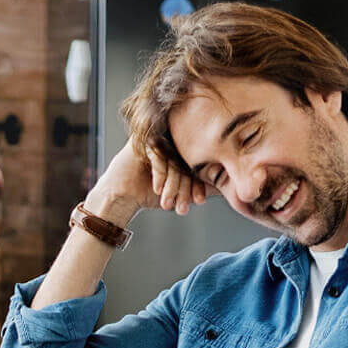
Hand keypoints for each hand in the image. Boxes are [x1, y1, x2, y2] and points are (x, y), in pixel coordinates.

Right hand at [86, 138, 209, 220]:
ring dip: (172, 186)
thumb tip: (226, 189)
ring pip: (172, 162)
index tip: (198, 201)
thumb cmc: (148, 195)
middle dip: (184, 188)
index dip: (198, 185)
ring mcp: (157, 140)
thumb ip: (201, 188)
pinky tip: (156, 189)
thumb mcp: (178, 193)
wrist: (120, 198)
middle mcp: (170, 144)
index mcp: (181, 153)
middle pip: (185, 163)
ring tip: (169, 204)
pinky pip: (158, 156)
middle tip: (183, 207)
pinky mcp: (142, 141)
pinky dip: (160, 175)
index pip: (196, 166)